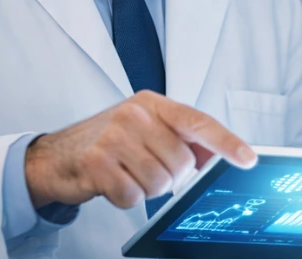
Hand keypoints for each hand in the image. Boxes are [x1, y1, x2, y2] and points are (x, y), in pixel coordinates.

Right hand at [24, 90, 255, 208]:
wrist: (54, 156)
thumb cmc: (107, 141)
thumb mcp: (145, 129)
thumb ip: (180, 138)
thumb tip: (217, 157)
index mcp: (152, 104)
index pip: (198, 122)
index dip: (226, 142)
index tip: (247, 159)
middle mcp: (134, 115)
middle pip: (181, 162)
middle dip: (172, 178)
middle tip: (150, 171)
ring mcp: (113, 137)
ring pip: (159, 182)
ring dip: (148, 189)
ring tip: (129, 175)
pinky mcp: (96, 163)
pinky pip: (133, 197)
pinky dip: (126, 198)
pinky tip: (113, 183)